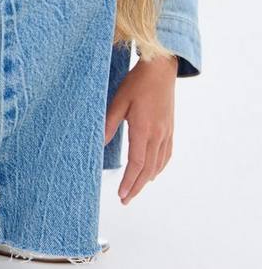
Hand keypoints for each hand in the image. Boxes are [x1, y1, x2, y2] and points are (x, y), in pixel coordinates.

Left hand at [104, 54, 177, 204]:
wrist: (161, 69)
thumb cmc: (137, 83)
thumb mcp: (118, 101)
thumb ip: (108, 123)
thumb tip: (98, 143)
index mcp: (143, 129)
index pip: (137, 164)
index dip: (129, 182)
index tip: (122, 195)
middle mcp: (158, 134)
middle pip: (149, 169)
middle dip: (136, 186)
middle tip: (126, 199)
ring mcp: (166, 132)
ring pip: (159, 164)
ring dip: (147, 179)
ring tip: (135, 188)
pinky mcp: (170, 128)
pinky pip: (166, 154)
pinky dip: (159, 167)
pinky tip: (153, 171)